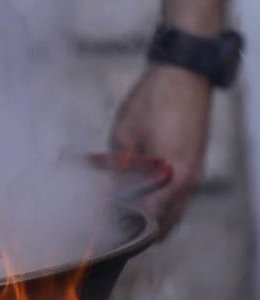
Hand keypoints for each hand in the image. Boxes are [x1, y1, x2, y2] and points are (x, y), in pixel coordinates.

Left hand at [109, 63, 212, 235]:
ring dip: (150, 213)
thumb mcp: (124, 135)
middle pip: (166, 223)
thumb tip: (106, 192)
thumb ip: (117, 169)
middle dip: (140, 227)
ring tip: (120, 206)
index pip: (150, 218)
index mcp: (173, 175)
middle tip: (112, 220)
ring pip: (173, 211)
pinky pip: (177, 195)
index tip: (103, 224)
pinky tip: (135, 191)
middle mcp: (190, 180)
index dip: (125, 224)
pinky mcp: (195, 164)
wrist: (186, 73)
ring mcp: (195, 173)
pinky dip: (159, 200)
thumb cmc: (154, 100)